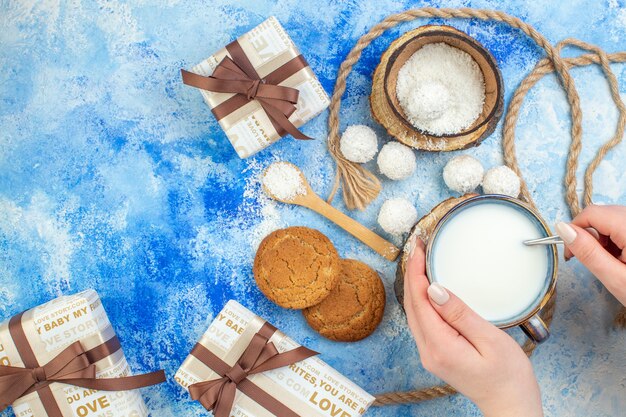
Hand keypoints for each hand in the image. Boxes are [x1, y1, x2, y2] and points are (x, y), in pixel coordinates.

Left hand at [403, 237, 542, 416]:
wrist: (510, 406)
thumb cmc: (509, 377)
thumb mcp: (490, 340)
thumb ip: (459, 314)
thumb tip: (434, 289)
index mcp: (439, 346)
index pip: (418, 300)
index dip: (416, 271)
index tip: (419, 248)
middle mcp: (428, 350)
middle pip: (411, 304)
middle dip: (412, 273)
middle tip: (418, 247)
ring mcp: (430, 354)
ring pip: (414, 312)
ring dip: (415, 285)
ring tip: (421, 260)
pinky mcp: (437, 353)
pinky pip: (422, 320)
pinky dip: (421, 299)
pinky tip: (428, 287)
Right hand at [555, 205, 625, 305]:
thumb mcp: (615, 277)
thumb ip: (588, 251)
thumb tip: (562, 228)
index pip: (592, 213)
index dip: (574, 230)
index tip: (570, 253)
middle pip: (602, 214)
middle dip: (589, 235)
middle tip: (590, 261)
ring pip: (612, 219)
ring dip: (603, 238)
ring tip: (611, 263)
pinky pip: (623, 226)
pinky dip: (616, 239)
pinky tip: (621, 258)